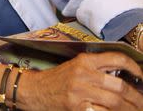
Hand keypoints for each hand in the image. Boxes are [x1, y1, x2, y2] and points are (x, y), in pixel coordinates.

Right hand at [17, 52, 142, 109]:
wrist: (33, 90)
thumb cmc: (56, 80)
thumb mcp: (75, 67)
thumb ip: (97, 69)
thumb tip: (126, 78)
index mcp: (84, 61)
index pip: (117, 59)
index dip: (134, 68)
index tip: (141, 77)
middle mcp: (83, 74)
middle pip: (120, 86)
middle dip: (137, 99)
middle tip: (142, 103)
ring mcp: (80, 92)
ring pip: (115, 102)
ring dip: (129, 109)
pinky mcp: (77, 107)